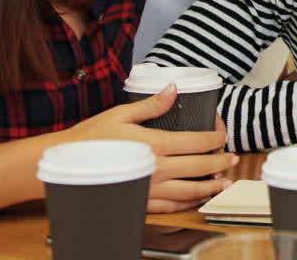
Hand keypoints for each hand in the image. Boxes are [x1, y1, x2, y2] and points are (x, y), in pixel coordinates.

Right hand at [64, 85, 237, 212]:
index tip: (222, 135)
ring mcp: (149, 189)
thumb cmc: (90, 138)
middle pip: (200, 167)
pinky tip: (196, 198)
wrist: (63, 164)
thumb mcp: (121, 114)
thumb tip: (174, 89)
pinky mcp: (140, 203)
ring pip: (190, 191)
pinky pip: (171, 206)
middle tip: (233, 158)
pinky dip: (188, 203)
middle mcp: (156, 169)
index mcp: (154, 144)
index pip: (197, 142)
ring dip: (211, 186)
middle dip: (221, 162)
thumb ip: (152, 105)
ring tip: (225, 182)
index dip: (215, 138)